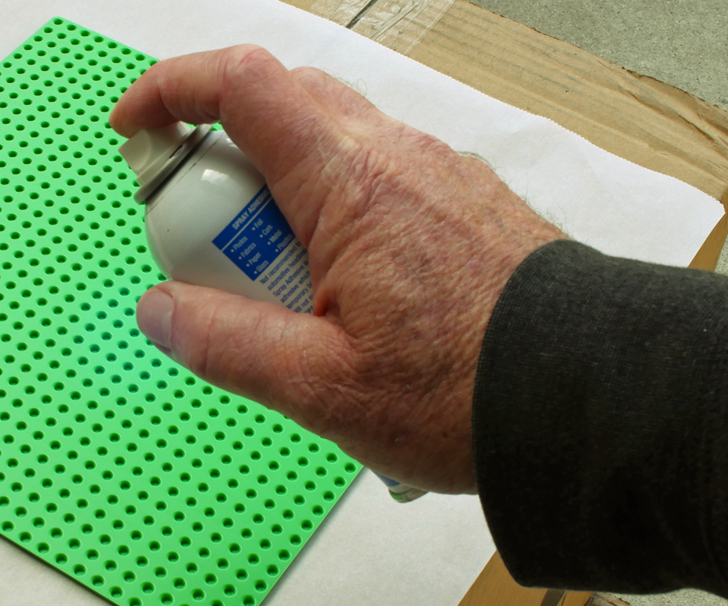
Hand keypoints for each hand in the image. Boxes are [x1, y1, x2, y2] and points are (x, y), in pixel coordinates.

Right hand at [109, 46, 563, 493]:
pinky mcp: (456, 201)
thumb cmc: (469, 390)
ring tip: (281, 294)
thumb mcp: (322, 387)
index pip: (243, 85)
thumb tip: (160, 310)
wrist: (594, 397)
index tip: (133, 129)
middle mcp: (393, 157)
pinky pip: (368, 181)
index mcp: (351, 184)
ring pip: (322, 147)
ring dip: (273, 199)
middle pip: (276, 110)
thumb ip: (225, 342)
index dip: (172, 88)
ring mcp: (432, 173)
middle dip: (217, 164)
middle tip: (205, 247)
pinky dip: (326, 216)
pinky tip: (338, 295)